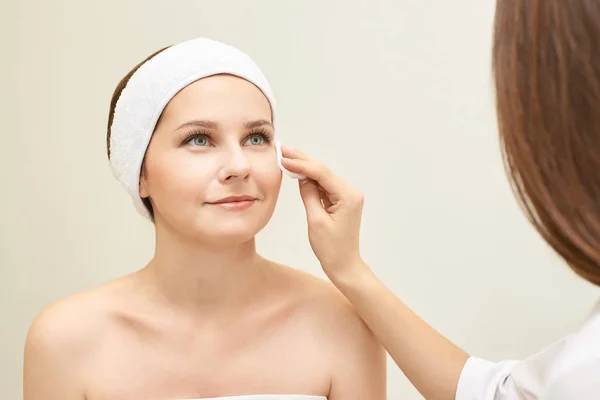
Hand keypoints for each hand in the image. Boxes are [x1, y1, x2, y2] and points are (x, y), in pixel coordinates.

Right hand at [280, 145, 364, 276]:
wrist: (344, 265)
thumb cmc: (331, 248)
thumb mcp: (316, 220)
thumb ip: (309, 195)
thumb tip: (302, 177)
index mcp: (348, 196)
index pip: (321, 174)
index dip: (301, 164)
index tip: (284, 158)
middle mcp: (350, 193)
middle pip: (323, 172)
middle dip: (303, 161)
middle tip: (284, 150)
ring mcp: (347, 197)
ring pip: (323, 178)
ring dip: (305, 169)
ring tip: (287, 158)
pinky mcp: (341, 203)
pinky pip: (324, 187)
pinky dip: (311, 181)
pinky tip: (298, 173)